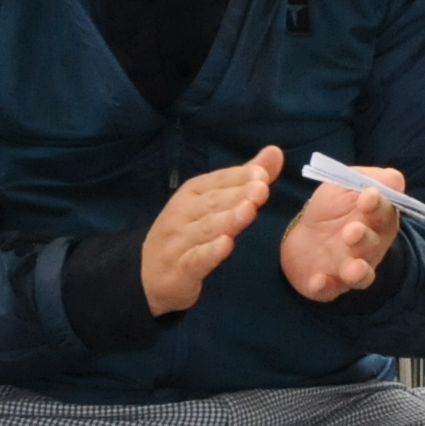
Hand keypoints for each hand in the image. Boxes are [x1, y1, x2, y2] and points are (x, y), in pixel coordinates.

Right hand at [141, 146, 282, 316]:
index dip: (239, 177)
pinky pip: (196, 260)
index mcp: (192, 193)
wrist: (149, 274)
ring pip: (206, 229)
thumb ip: (244, 180)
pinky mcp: (179, 269)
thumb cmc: (189, 231)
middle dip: (238, 195)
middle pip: (213, 203)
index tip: (262, 174)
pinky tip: (226, 246)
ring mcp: (178, 241)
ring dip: (227, 220)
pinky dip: (210, 253)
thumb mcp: (213, 203)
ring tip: (249, 211)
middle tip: (261, 190)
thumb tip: (275, 151)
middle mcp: (183, 213)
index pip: (218, 181)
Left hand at [279, 161, 407, 300]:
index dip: (378, 205)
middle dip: (364, 238)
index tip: (368, 196)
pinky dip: (325, 286)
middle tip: (353, 231)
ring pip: (360, 274)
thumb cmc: (332, 209)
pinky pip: (329, 290)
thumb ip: (369, 179)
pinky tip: (318, 281)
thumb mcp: (345, 186)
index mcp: (377, 220)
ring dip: (358, 271)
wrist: (302, 237)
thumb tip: (395, 180)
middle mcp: (369, 248)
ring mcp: (349, 268)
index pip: (384, 212)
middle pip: (372, 245)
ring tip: (355, 268)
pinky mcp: (329, 286)